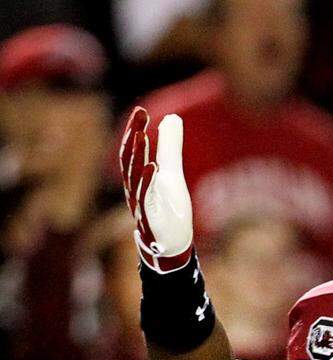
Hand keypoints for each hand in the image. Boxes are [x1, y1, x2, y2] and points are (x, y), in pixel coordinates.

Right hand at [119, 107, 193, 271]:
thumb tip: (171, 117)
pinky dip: (147, 182)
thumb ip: (170, 147)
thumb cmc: (169, 209)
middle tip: (140, 114)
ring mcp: (141, 205)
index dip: (135, 130)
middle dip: (134, 136)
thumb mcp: (172, 174)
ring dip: (137, 156)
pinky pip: (146, 199)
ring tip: (141, 136)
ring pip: (134, 178)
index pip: (133, 150)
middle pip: (130, 160)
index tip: (141, 111)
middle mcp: (135, 189)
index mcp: (139, 177)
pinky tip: (153, 167)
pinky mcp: (150, 220)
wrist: (171, 245)